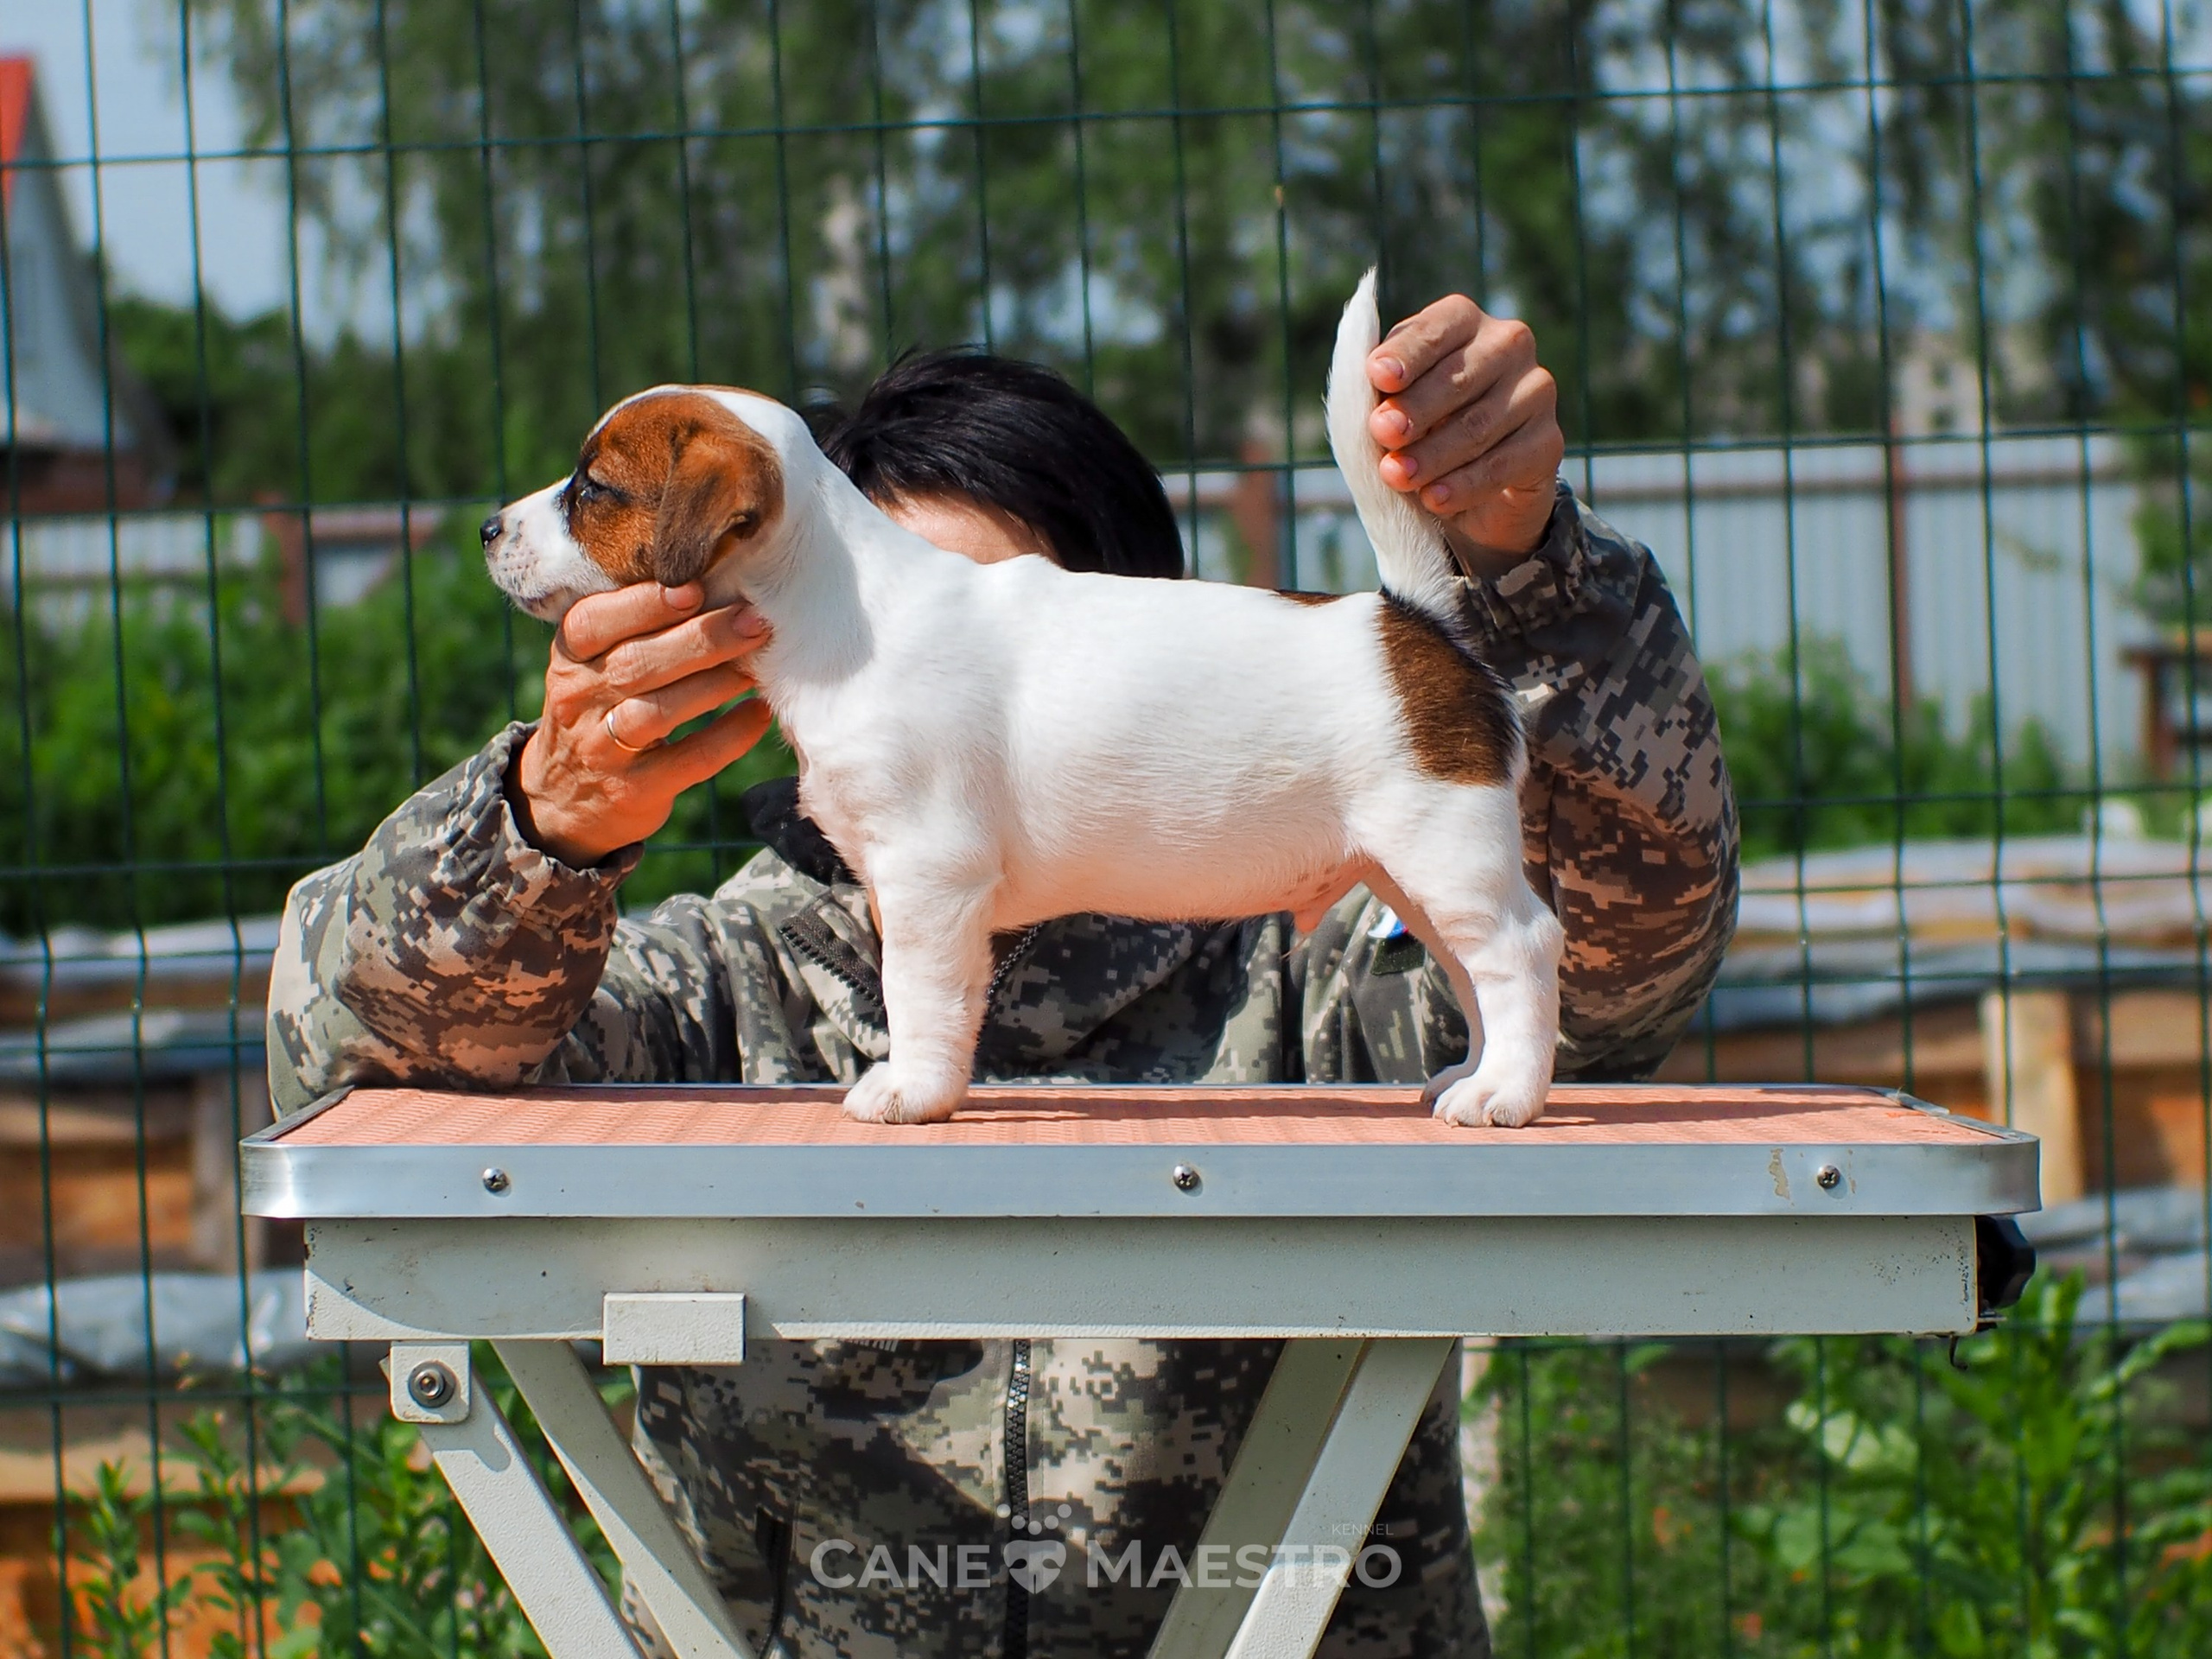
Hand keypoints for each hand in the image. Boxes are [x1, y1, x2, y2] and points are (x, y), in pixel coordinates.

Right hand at [508, 583, 773, 866]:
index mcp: (569, 658)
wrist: (564, 798)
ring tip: (756, 665)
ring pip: (658, 711)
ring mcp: (603, 749)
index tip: (694, 588)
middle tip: (753, 620)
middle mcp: (578, 700)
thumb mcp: (594, 665)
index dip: (642, 604)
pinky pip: (688, 759)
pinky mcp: (634, 790)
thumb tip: (715, 580)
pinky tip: (757, 714)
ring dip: (715, 685)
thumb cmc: (600, 708)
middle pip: (636, 664)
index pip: (593, 623)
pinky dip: (727, 736)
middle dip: (700, 639)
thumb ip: (635, 628)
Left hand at [1365, 295, 1564, 567]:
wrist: (1467, 485)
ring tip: (1397, 476)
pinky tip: (1434, 499)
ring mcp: (1536, 390)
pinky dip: (1465, 484)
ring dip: (1433, 454)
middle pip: (1459, 377)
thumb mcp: (1392, 402)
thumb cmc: (1418, 426)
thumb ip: (1380, 393)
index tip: (1379, 376)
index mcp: (1462, 321)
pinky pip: (1505, 463)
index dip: (1407, 353)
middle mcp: (1508, 344)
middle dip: (1416, 409)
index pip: (1436, 329)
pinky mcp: (1548, 441)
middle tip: (1382, 433)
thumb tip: (1370, 387)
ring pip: (1480, 424)